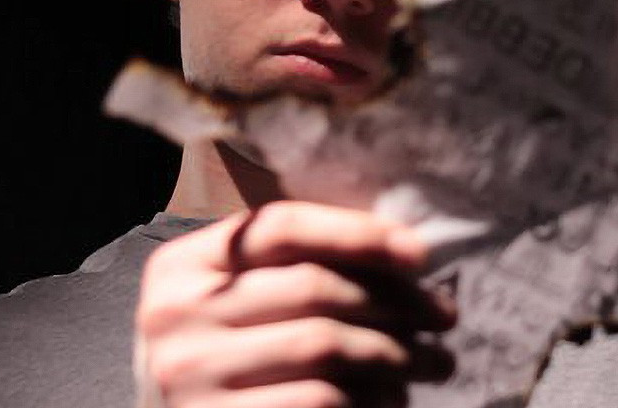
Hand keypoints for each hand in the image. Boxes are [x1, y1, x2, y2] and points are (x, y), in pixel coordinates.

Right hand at [134, 201, 455, 407]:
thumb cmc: (225, 355)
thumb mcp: (234, 299)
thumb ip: (289, 266)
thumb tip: (401, 250)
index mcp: (181, 265)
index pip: (281, 227)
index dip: (357, 233)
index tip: (420, 253)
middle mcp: (174, 315)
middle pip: (312, 287)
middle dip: (395, 300)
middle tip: (443, 315)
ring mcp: (189, 376)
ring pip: (324, 348)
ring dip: (396, 354)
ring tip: (435, 361)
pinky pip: (319, 403)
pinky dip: (370, 400)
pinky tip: (395, 399)